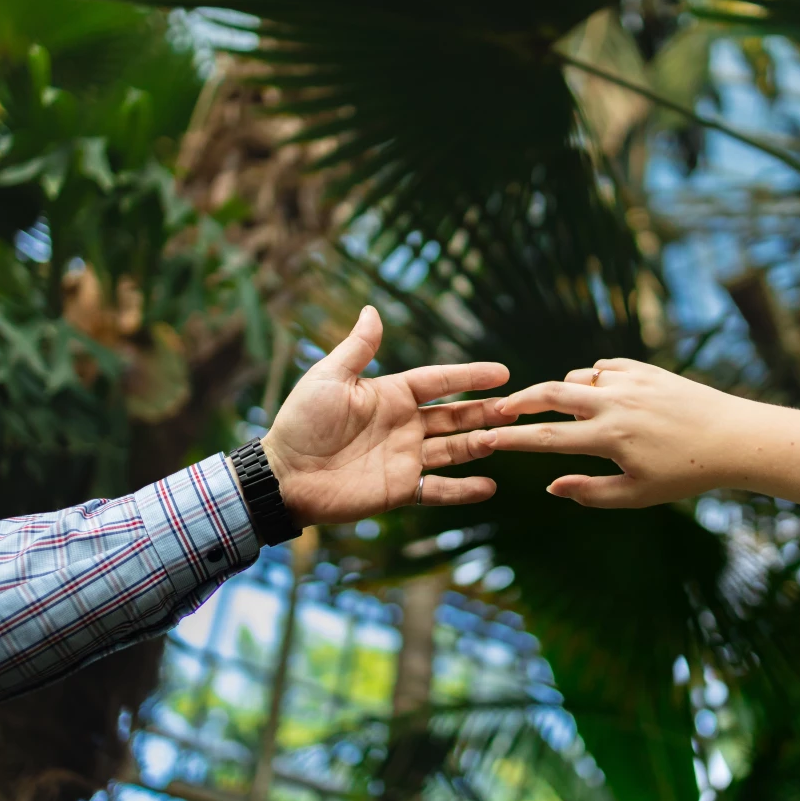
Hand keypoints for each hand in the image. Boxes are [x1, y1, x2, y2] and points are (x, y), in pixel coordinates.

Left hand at [260, 306, 515, 524]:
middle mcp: (404, 426)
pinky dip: (463, 490)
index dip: (469, 376)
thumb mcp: (328, 378)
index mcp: (391, 395)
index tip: (501, 372)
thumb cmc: (300, 423)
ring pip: (453, 450)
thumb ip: (357, 349)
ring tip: (505, 440)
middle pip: (455, 416)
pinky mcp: (400, 489)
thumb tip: (372, 310)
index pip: (439, 382)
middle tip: (515, 407)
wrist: (283, 477)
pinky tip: (489, 486)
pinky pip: (438, 489)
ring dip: (479, 445)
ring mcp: (405, 458)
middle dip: (484, 412)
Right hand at [489, 359, 753, 507]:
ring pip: (578, 378)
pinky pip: (604, 367)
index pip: (547, 438)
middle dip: (520, 401)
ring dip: (562, 393)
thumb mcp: (637, 495)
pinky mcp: (645, 369)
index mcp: (610, 438)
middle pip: (551, 394)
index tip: (486, 438)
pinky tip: (596, 394)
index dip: (511, 439)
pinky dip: (592, 379)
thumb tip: (552, 485)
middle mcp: (615, 404)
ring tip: (562, 413)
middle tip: (501, 410)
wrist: (734, 438)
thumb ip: (590, 493)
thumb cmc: (685, 474)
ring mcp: (630, 382)